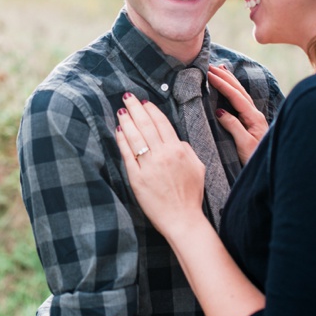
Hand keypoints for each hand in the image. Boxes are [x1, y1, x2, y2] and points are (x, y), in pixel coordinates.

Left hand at [116, 93, 206, 235]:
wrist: (182, 219)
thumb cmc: (191, 195)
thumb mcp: (198, 167)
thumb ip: (187, 150)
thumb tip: (177, 140)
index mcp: (179, 150)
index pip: (162, 124)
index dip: (152, 111)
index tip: (145, 102)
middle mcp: (163, 154)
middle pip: (147, 125)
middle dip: (136, 109)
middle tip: (127, 96)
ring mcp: (149, 166)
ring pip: (135, 137)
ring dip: (127, 121)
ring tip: (120, 110)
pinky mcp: (137, 178)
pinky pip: (127, 155)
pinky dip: (122, 141)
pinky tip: (118, 131)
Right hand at [208, 64, 268, 164]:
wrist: (269, 167)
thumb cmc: (256, 158)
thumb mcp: (244, 144)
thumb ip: (233, 126)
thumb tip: (220, 111)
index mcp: (253, 117)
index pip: (236, 96)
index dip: (223, 84)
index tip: (209, 74)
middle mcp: (255, 114)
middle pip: (240, 91)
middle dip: (226, 77)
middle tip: (211, 66)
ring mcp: (254, 117)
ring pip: (241, 94)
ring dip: (230, 81)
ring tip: (221, 69)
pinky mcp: (251, 122)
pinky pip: (240, 101)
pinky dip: (233, 91)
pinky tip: (230, 87)